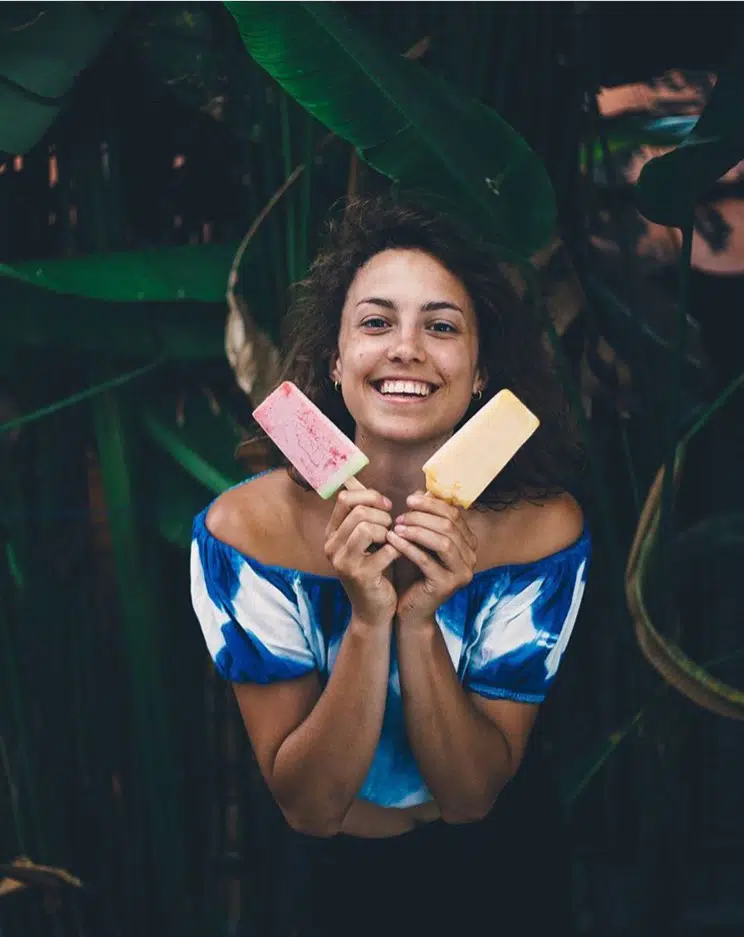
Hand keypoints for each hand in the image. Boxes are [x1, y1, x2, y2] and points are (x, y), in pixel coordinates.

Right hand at [324, 488, 399, 626]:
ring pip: (366, 527)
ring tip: (393, 539)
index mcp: (331, 534)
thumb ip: (361, 512)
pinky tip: (399, 554)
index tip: (386, 506)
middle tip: (392, 526)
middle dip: (382, 515)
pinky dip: (397, 548)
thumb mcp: (364, 540)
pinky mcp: (360, 575)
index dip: (370, 497)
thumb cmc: (374, 570)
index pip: (345, 498)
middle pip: (357, 511)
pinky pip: (385, 549)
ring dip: (387, 530)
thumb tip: (353, 479)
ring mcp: (343, 562)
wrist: (374, 611)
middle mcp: (332, 547)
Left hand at [386, 491, 477, 625]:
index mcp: (468, 543)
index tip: (408, 500)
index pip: (453, 514)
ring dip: (417, 530)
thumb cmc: (414, 572)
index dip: (431, 504)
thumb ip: (424, 518)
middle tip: (400, 515)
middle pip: (449, 526)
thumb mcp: (420, 540)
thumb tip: (420, 490)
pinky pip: (428, 560)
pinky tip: (393, 541)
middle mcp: (471, 557)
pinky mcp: (448, 585)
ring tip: (396, 526)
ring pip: (443, 542)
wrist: (411, 609)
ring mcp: (462, 572)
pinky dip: (409, 547)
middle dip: (422, 517)